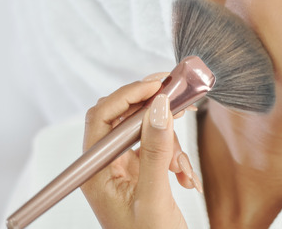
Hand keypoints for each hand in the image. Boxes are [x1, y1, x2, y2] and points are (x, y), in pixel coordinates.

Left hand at [81, 73, 201, 228]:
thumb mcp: (154, 197)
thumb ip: (155, 150)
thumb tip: (158, 107)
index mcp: (95, 172)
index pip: (102, 115)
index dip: (129, 94)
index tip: (158, 84)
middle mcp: (105, 167)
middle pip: (123, 118)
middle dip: (152, 111)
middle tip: (178, 99)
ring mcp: (123, 171)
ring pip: (145, 133)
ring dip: (170, 144)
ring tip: (182, 167)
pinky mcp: (140, 176)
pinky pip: (158, 151)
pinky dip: (175, 159)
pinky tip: (185, 179)